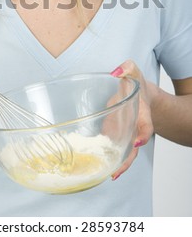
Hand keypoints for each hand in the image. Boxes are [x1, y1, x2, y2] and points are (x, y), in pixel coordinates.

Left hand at [110, 60, 153, 180]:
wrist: (138, 93)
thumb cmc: (136, 84)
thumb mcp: (134, 73)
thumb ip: (128, 69)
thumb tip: (117, 70)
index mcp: (142, 113)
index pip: (146, 126)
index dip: (143, 134)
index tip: (138, 142)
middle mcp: (135, 127)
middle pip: (135, 147)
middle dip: (127, 160)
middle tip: (117, 171)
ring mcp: (126, 133)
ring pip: (124, 153)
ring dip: (117, 164)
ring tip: (108, 175)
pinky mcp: (116, 134)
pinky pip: (113, 149)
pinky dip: (107, 159)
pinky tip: (98, 168)